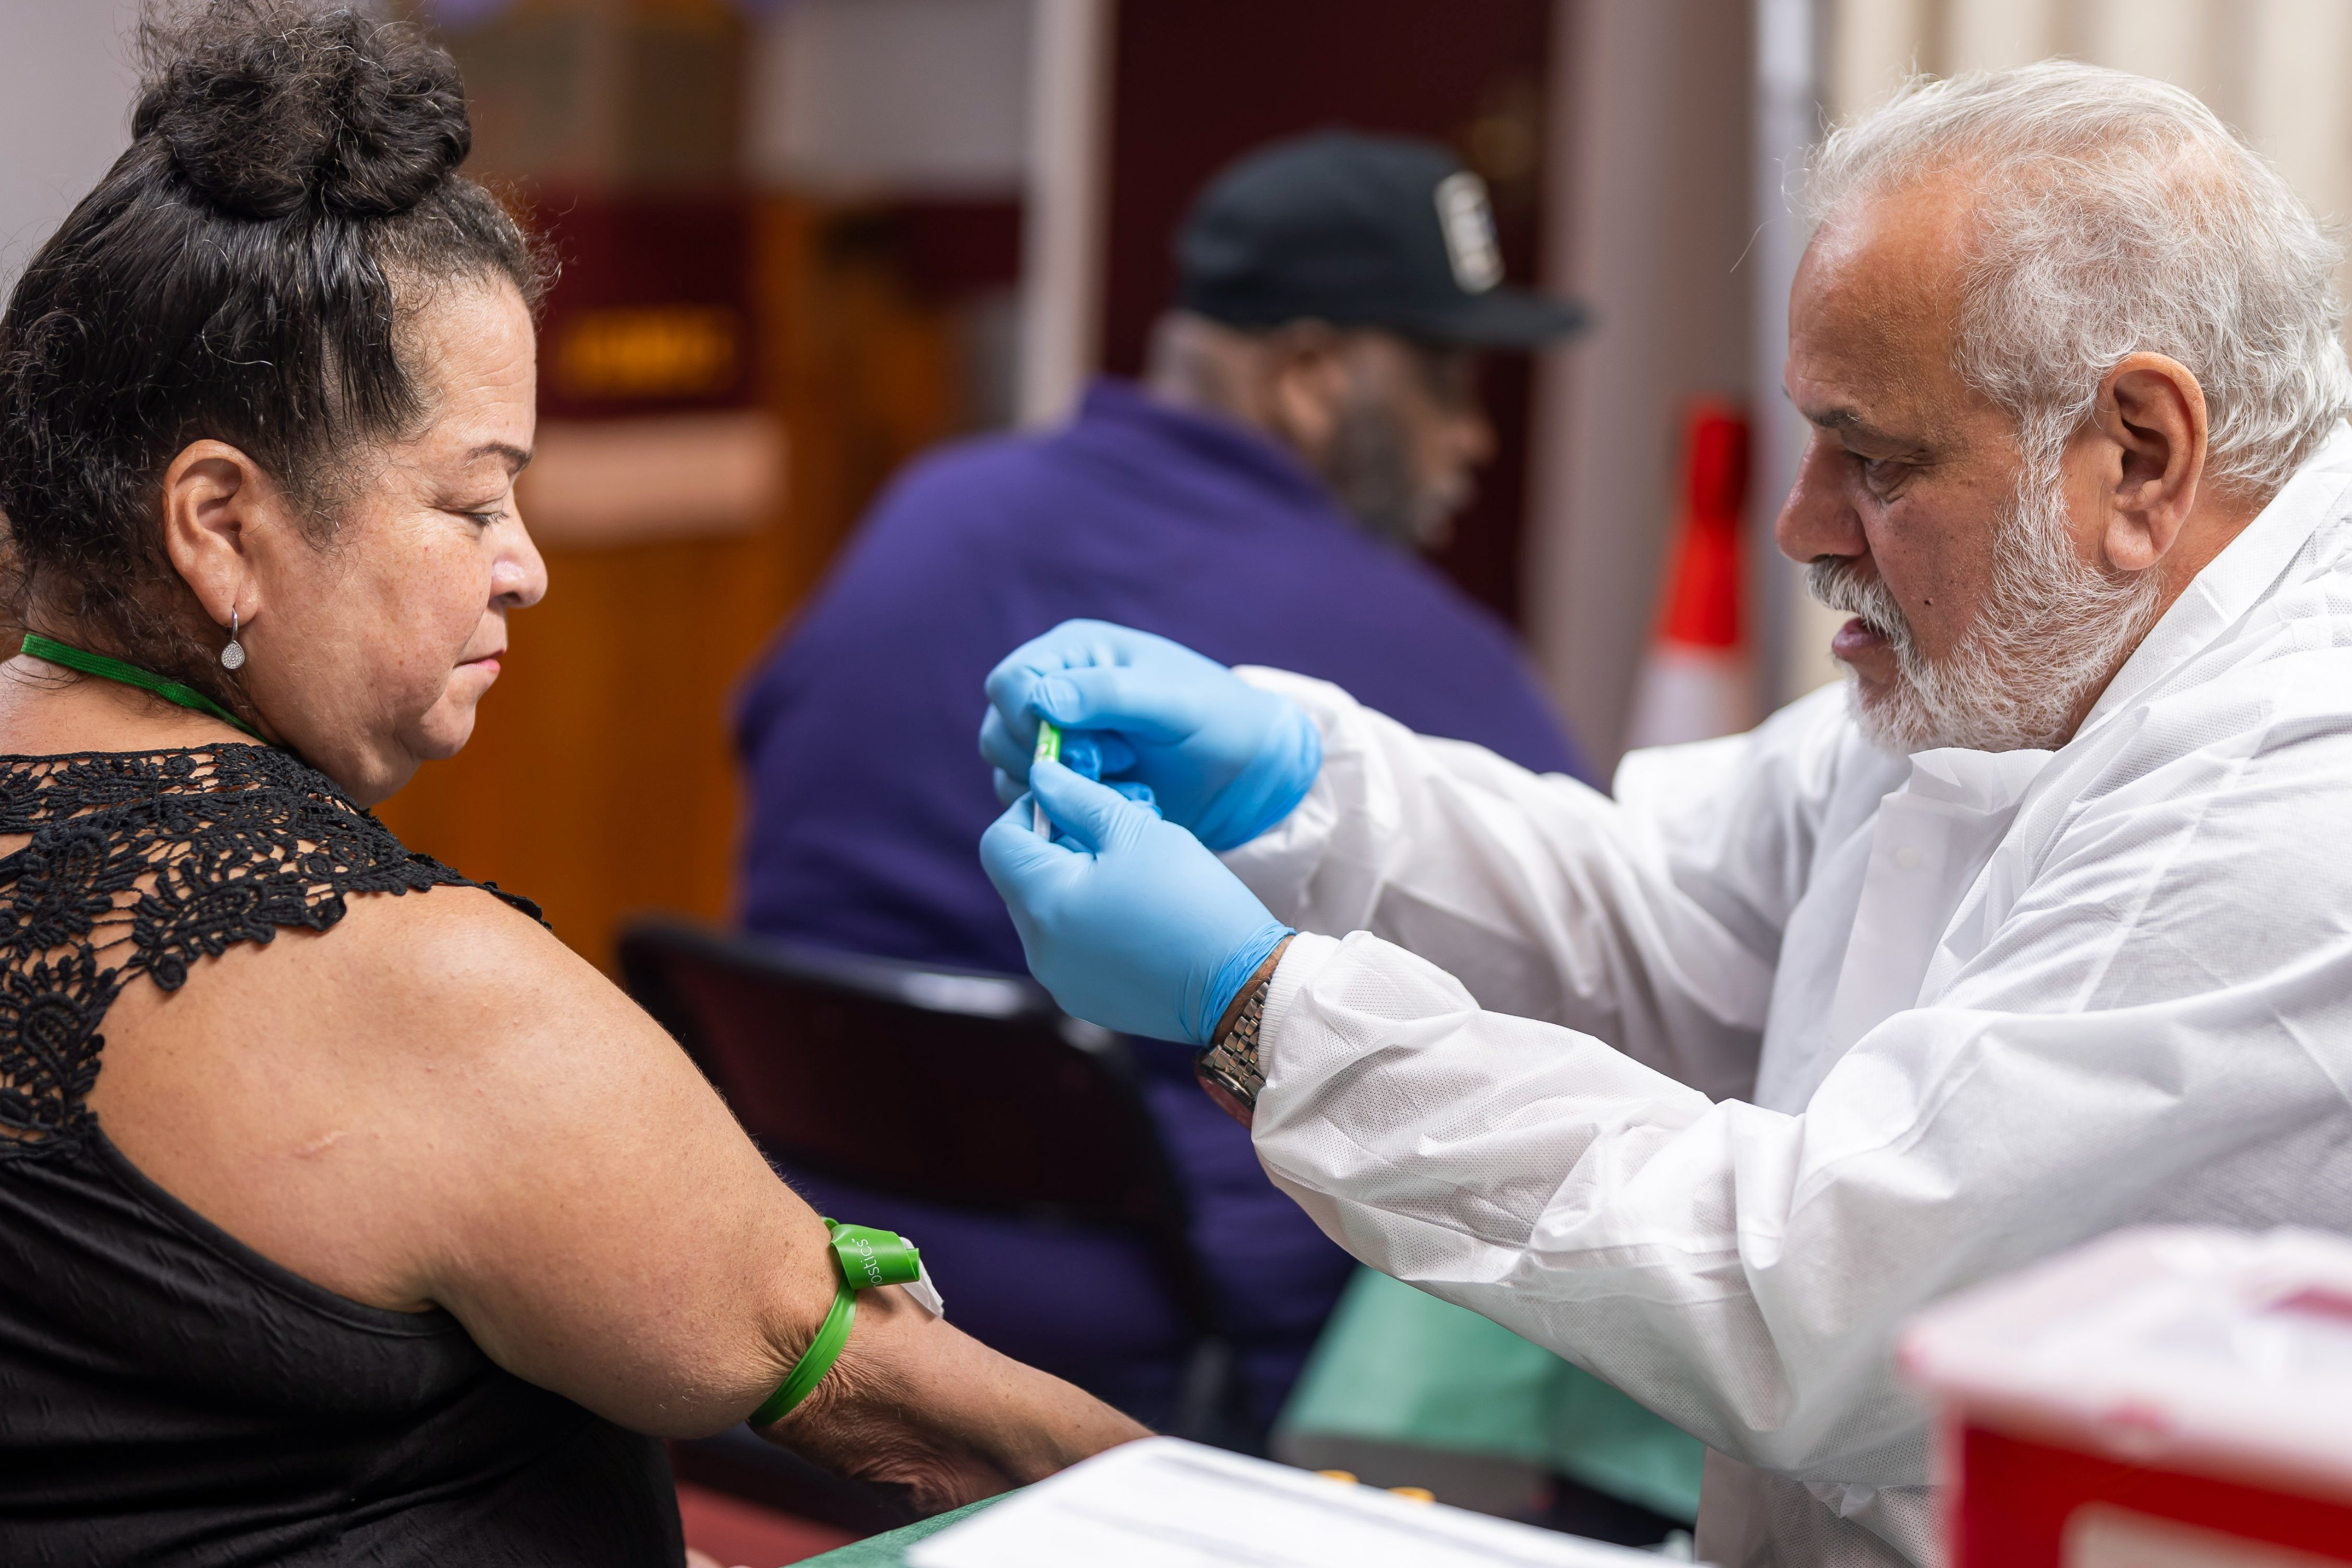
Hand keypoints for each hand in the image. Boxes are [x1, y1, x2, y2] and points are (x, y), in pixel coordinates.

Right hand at [979, 620, 1321, 849]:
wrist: (1244, 768)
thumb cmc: (1216, 719)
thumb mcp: (1171, 702)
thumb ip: (1109, 694)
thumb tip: (1042, 699)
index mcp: (1074, 653)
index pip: (1010, 684)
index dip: (1032, 722)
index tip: (1090, 748)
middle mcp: (1054, 689)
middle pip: (1000, 729)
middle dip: (1046, 759)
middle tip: (1109, 768)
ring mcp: (1055, 736)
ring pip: (1008, 768)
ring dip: (1054, 788)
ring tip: (1119, 784)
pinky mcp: (1064, 777)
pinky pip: (1030, 798)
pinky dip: (1062, 809)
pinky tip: (1113, 803)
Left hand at [979, 756, 1291, 1043]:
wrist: (1242, 984)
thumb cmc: (1192, 898)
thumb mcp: (1137, 830)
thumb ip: (1079, 798)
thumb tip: (1041, 776)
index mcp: (1044, 901)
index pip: (999, 842)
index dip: (1030, 810)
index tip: (1073, 801)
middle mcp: (1038, 949)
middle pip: (1022, 878)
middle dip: (1059, 846)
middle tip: (1117, 834)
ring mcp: (1059, 981)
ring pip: (1046, 913)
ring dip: (1076, 884)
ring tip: (1133, 876)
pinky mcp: (1085, 1001)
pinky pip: (1069, 949)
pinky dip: (1090, 924)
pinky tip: (1138, 917)